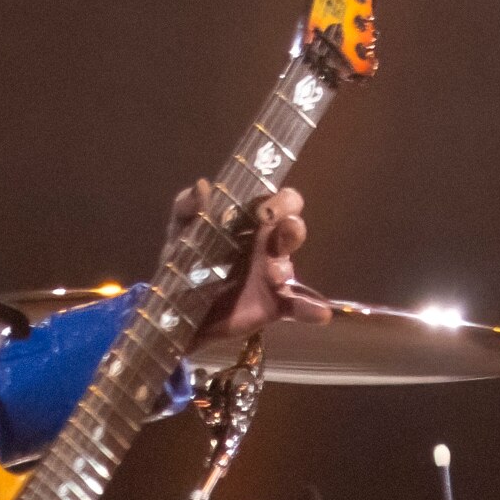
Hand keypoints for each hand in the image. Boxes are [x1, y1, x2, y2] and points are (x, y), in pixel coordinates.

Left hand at [174, 180, 327, 341]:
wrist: (178, 312)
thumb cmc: (184, 264)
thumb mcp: (180, 233)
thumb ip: (187, 208)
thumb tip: (203, 185)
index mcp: (248, 223)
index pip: (275, 202)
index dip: (279, 201)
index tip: (265, 209)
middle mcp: (266, 245)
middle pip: (291, 227)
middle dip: (292, 225)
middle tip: (280, 228)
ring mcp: (272, 276)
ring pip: (289, 265)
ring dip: (285, 267)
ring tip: (273, 275)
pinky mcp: (273, 305)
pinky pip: (297, 306)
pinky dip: (311, 309)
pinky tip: (321, 313)